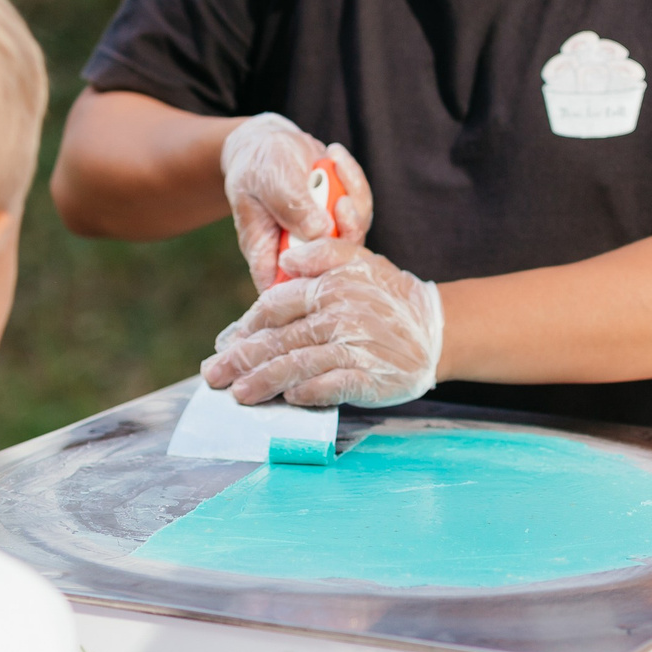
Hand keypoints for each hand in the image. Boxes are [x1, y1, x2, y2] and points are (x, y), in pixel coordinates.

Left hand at [201, 238, 442, 407]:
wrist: (437, 331)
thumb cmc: (391, 297)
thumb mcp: (360, 260)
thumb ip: (323, 253)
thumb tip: (286, 256)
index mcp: (330, 286)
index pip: (275, 306)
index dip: (246, 325)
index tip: (226, 341)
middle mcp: (338, 315)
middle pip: (277, 339)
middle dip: (240, 358)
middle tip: (213, 373)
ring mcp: (353, 347)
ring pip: (297, 365)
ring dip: (263, 381)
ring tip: (239, 393)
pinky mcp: (369, 377)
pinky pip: (330, 386)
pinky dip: (307, 393)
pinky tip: (289, 398)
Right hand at [219, 112, 372, 291]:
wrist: (270, 144)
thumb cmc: (258, 165)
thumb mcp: (267, 180)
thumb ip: (290, 206)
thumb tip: (320, 231)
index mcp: (267, 255)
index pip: (289, 289)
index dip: (312, 277)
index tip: (322, 237)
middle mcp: (298, 255)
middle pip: (332, 269)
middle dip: (345, 232)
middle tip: (340, 198)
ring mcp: (323, 240)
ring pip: (353, 239)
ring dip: (352, 197)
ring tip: (332, 161)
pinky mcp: (342, 222)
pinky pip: (361, 211)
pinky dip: (354, 181)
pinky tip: (334, 156)